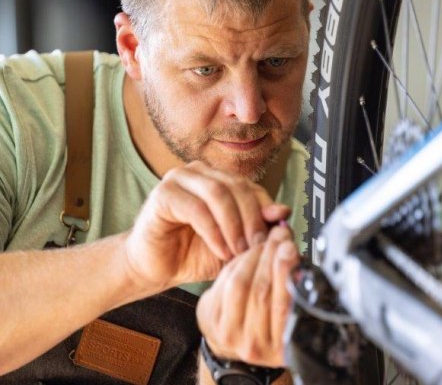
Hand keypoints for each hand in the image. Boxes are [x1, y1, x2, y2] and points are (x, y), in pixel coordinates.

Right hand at [124, 161, 290, 290]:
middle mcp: (199, 172)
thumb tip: (284, 212)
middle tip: (257, 247)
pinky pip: (196, 208)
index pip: (251, 187)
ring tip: (238, 251)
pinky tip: (220, 250)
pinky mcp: (163, 194)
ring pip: (218, 193)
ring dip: (234, 225)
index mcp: (218, 179)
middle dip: (251, 219)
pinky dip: (213, 231)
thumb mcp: (234, 243)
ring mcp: (179, 179)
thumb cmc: (193, 254)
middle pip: (237, 186)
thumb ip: (257, 227)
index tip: (273, 238)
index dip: (265, 212)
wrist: (157, 268)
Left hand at [196, 224, 299, 366]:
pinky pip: (226, 284)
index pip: (284, 305)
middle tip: (278, 237)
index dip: (285, 271)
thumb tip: (291, 249)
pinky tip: (248, 255)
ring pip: (241, 285)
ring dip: (254, 257)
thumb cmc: (270, 319)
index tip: (289, 248)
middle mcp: (258, 347)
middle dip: (271, 257)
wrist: (238, 338)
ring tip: (265, 243)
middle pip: (261, 293)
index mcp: (283, 347)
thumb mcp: (290, 306)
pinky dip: (239, 264)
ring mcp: (232, 337)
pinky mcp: (214, 322)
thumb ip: (295, 283)